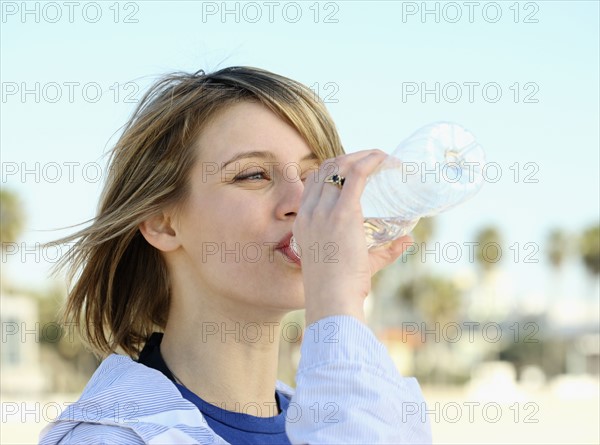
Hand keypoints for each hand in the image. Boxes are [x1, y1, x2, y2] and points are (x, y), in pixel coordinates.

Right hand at [293, 149, 413, 324]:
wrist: (332, 300)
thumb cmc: (342, 288)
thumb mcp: (361, 263)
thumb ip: (384, 251)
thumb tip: (408, 240)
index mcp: (303, 223)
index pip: (312, 183)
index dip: (332, 170)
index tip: (354, 169)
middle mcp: (310, 212)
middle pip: (324, 169)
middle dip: (347, 158)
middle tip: (372, 160)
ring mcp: (324, 212)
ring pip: (338, 167)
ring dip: (359, 156)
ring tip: (379, 157)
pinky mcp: (343, 213)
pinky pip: (355, 175)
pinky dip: (370, 162)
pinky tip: (383, 158)